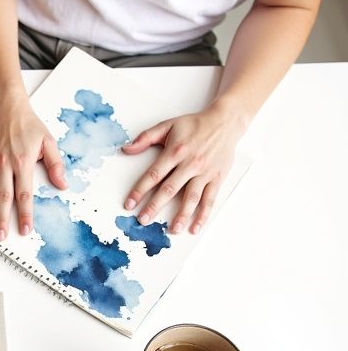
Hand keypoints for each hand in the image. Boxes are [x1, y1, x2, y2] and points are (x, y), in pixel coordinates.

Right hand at [0, 96, 66, 240]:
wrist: (7, 106)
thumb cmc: (28, 124)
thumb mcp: (49, 142)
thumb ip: (56, 165)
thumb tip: (63, 185)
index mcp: (23, 163)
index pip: (24, 194)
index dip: (25, 213)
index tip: (25, 229)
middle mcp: (5, 164)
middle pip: (3, 197)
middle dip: (3, 219)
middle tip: (2, 236)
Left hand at [122, 103, 245, 233]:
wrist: (225, 121)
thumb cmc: (195, 124)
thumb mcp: (168, 125)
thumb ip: (145, 138)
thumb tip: (126, 149)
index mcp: (175, 152)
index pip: (154, 175)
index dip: (140, 190)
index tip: (130, 204)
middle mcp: (190, 163)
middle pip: (169, 189)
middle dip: (154, 206)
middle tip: (143, 220)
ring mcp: (205, 172)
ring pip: (191, 197)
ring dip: (181, 215)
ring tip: (172, 230)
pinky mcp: (217, 178)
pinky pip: (210, 199)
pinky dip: (203, 214)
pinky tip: (195, 226)